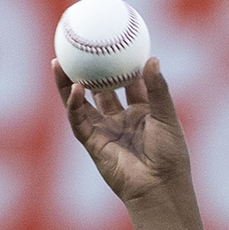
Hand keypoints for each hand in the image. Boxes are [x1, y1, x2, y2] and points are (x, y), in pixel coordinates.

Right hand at [55, 57, 190, 206]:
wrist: (160, 188)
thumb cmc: (170, 156)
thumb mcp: (167, 118)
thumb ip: (158, 90)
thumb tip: (152, 58)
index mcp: (141, 113)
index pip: (128, 83)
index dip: (120, 63)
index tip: (113, 41)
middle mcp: (120, 120)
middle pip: (99, 90)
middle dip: (88, 70)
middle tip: (78, 47)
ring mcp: (105, 132)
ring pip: (80, 103)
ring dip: (68, 84)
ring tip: (58, 62)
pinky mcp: (93, 144)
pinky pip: (79, 120)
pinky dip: (74, 105)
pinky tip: (74, 87)